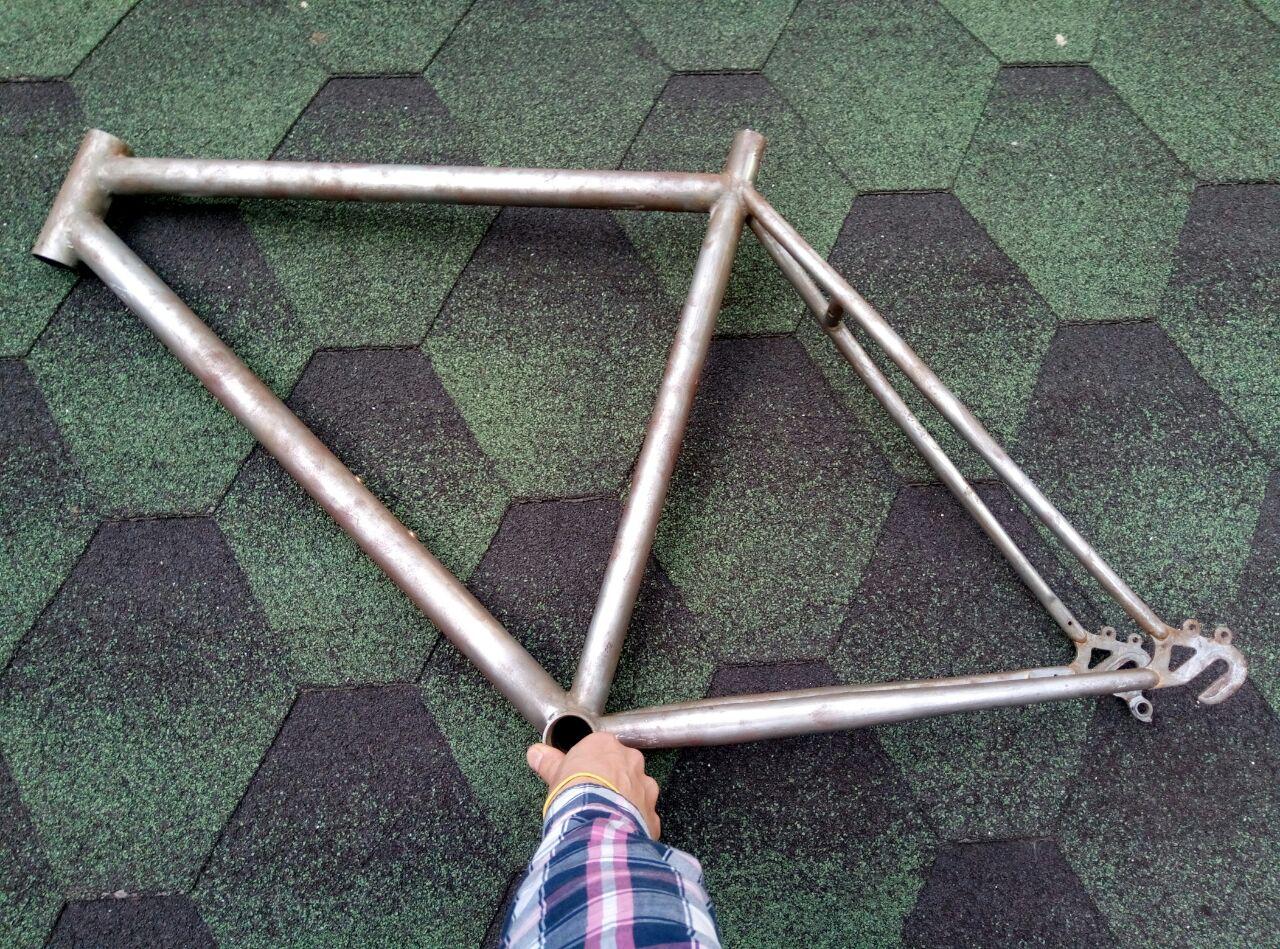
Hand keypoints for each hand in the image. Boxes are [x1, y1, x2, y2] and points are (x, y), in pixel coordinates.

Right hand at [526, 732, 661, 838]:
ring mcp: (645, 787)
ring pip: (637, 790)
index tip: (582, 775)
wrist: (594, 823)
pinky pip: (644, 816)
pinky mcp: (651, 814)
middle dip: (612, 779)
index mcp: (606, 746)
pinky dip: (634, 822)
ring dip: (626, 800)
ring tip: (607, 815)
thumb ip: (548, 761)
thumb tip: (535, 752)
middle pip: (623, 766)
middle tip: (595, 795)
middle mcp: (631, 762)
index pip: (601, 748)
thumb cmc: (575, 792)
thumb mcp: (555, 774)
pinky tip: (618, 830)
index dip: (591, 763)